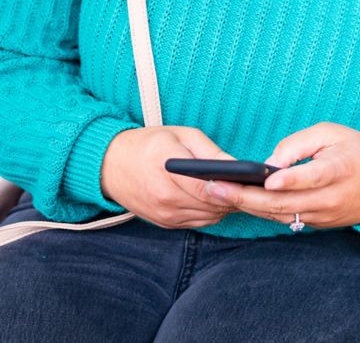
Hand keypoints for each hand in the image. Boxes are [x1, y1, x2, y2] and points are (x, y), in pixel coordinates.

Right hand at [99, 126, 238, 228]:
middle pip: (212, 205)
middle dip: (233, 196)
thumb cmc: (147, 144)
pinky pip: (199, 223)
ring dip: (224, 205)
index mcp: (167, 172)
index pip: (205, 188)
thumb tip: (237, 165)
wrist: (109, 165)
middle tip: (250, 184)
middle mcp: (165, 199)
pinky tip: (216, 198)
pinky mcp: (165, 223)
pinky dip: (211, 212)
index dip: (229, 187)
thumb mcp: (180, 135)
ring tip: (235, 189)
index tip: (247, 182)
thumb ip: (209, 151)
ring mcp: (165, 215)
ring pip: (209, 217)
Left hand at [205, 122, 359, 230]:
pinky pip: (284, 219)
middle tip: (215, 186)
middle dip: (246, 196)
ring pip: (279, 215)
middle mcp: (330, 198)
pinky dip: (260, 212)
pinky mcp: (317, 224)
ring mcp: (323, 215)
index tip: (267, 179)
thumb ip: (300, 144)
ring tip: (217, 193)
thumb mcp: (333, 133)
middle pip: (284, 202)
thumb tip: (269, 163)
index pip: (312, 177)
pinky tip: (237, 202)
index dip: (290, 179)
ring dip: (247, 207)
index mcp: (339, 169)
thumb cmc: (358, 152)